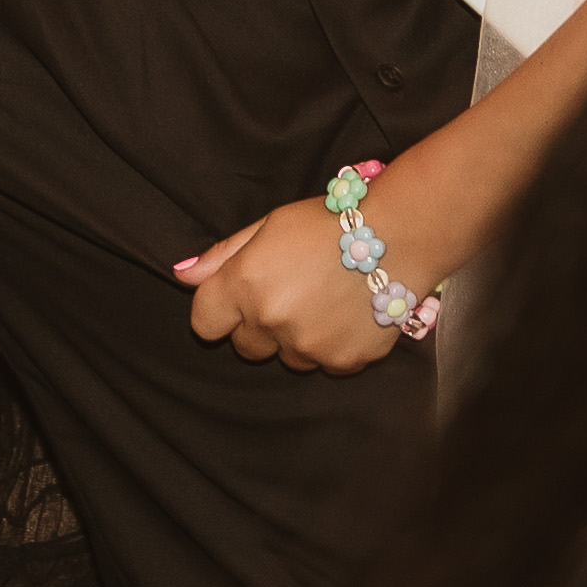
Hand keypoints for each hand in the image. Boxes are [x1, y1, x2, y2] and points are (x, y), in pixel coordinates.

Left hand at [177, 197, 397, 371]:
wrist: (403, 235)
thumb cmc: (332, 222)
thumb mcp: (271, 225)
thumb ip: (223, 256)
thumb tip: (183, 276)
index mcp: (246, 284)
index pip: (204, 324)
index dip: (220, 312)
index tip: (239, 301)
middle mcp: (272, 321)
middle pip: (245, 347)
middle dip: (260, 326)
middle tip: (292, 293)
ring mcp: (309, 346)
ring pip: (287, 358)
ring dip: (297, 338)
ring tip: (325, 301)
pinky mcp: (343, 361)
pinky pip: (325, 365)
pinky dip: (332, 346)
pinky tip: (348, 313)